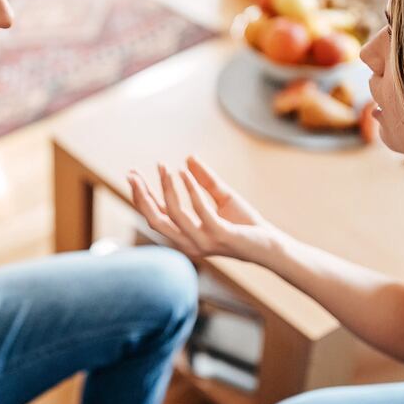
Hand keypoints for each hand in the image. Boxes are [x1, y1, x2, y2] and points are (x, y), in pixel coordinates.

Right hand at [127, 156, 283, 265]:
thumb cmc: (246, 225)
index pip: (155, 216)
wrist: (270, 245)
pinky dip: (190, 190)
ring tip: (164, 167)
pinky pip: (200, 210)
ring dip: (166, 188)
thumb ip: (205, 180)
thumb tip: (188, 158)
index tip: (132, 175)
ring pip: (174, 214)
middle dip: (141, 196)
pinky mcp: (220, 235)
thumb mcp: (222, 197)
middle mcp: (188, 242)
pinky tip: (183, 173)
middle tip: (132, 174)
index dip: (141, 197)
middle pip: (155, 219)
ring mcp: (203, 241)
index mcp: (185, 235)